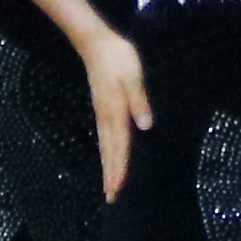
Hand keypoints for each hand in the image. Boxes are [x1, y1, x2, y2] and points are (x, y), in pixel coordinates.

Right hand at [81, 26, 153, 197]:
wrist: (95, 42)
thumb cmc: (118, 56)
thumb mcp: (134, 75)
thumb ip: (139, 100)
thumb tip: (145, 125)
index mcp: (116, 110)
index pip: (120, 145)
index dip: (120, 167)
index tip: (118, 188)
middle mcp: (106, 115)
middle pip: (109, 150)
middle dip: (112, 174)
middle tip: (111, 198)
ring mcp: (101, 112)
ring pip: (105, 145)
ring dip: (108, 166)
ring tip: (108, 186)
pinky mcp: (101, 107)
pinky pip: (104, 136)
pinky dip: (106, 151)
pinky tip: (108, 157)